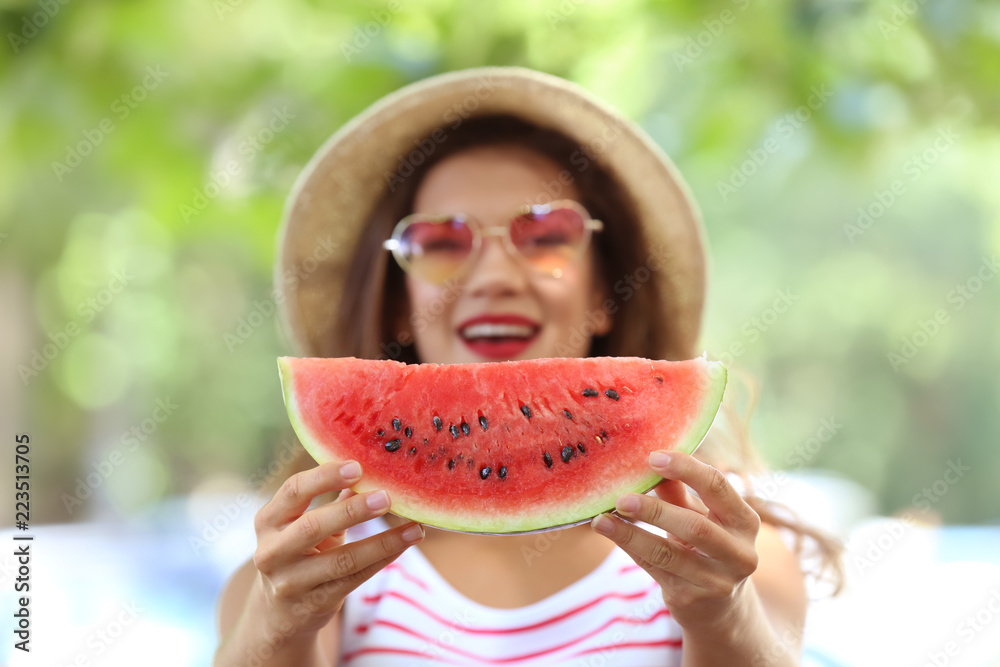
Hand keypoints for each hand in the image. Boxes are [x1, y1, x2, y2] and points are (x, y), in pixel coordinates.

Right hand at [251, 460, 424, 635]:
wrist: (278, 614)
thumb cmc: (299, 555)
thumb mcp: (305, 525)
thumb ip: (333, 499)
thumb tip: (372, 467)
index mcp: (268, 520)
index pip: (293, 491)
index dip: (324, 476)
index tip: (357, 467)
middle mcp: (272, 551)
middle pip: (313, 526)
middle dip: (352, 510)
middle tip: (386, 497)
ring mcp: (291, 581)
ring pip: (341, 560)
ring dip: (381, 542)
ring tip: (413, 527)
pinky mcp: (314, 603)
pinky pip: (354, 579)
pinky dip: (382, 559)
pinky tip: (404, 545)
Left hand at [590, 451, 760, 631]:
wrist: (718, 606)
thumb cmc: (706, 547)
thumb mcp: (700, 516)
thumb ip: (678, 491)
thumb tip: (648, 459)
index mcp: (745, 522)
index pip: (718, 487)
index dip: (686, 468)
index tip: (653, 456)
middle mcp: (739, 554)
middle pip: (695, 527)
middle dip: (656, 510)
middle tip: (622, 498)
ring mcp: (716, 581)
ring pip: (668, 554)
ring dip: (631, 534)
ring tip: (603, 519)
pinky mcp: (691, 598)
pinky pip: (654, 568)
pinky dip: (629, 547)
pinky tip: (609, 532)